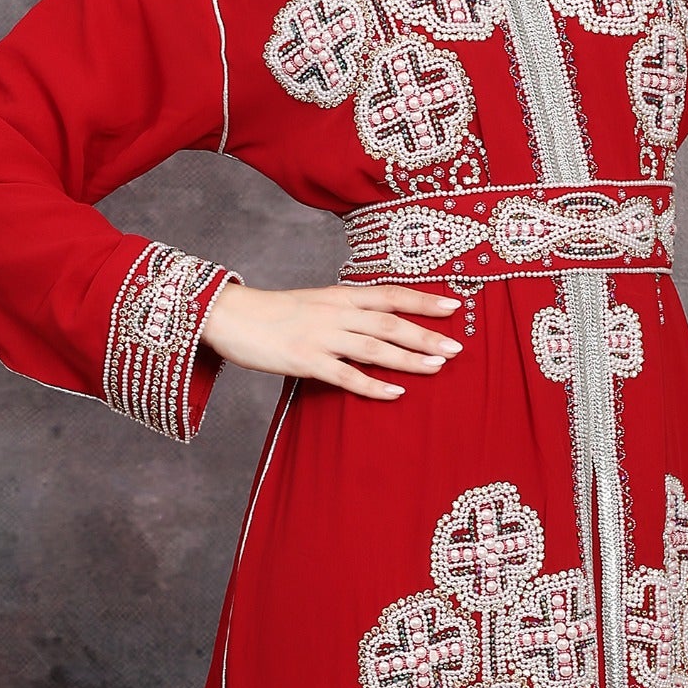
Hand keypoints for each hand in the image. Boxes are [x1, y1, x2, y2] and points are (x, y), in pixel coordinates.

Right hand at [200, 280, 462, 400]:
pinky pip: (346, 375)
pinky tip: (396, 393)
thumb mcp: (315, 302)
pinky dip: (374, 385)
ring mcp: (321, 337)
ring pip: (375, 348)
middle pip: (390, 323)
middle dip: (426, 334)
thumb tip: (378, 324)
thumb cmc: (273, 312)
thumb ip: (346, 311)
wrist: (229, 315)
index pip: (390, 294)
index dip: (423, 299)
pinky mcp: (305, 361)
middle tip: (458, 347)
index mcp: (339, 296)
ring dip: (409, 358)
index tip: (455, 306)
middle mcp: (336, 313)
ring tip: (438, 366)